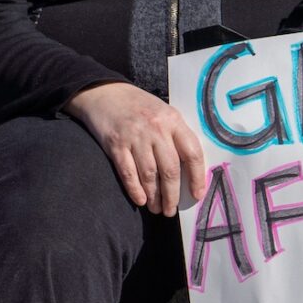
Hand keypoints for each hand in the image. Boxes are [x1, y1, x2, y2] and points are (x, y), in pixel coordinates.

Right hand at [64, 82, 206, 215]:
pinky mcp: (115, 144)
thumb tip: (192, 170)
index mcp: (173, 121)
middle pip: (170, 169)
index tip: (197, 195)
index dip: (197, 177)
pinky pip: (128, 173)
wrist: (105, 92)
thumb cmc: (140, 107)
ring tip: (157, 209)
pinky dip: (135, 190)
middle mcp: (156, 129)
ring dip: (155, 196)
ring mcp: (135, 137)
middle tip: (171, 210)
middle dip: (172, 195)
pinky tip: (141, 201)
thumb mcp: (165, 113)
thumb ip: (178, 136)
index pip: (192, 153)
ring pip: (149, 175)